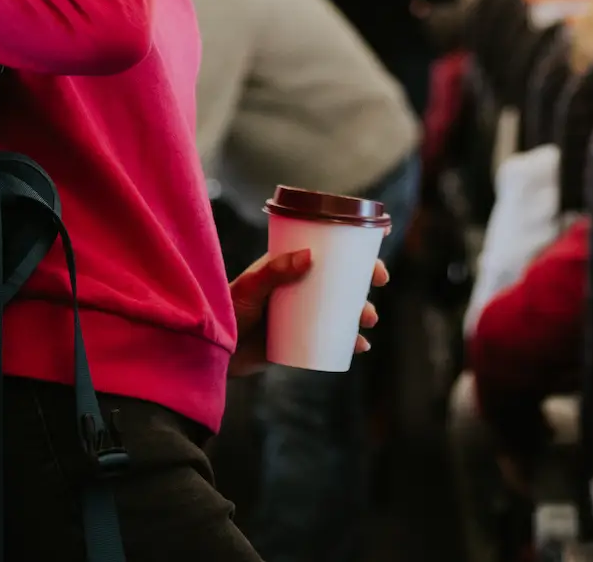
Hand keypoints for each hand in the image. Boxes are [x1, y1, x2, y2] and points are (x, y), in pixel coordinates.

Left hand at [227, 250, 389, 377]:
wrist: (212, 353)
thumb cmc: (227, 310)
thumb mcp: (251, 287)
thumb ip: (275, 270)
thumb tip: (310, 255)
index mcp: (289, 266)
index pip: (325, 247)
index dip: (353, 243)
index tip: (377, 238)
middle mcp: (299, 287)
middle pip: (340, 277)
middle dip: (365, 278)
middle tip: (380, 280)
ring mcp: (301, 313)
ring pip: (341, 309)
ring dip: (362, 311)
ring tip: (369, 320)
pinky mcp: (300, 339)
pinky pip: (331, 339)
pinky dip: (348, 342)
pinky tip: (360, 347)